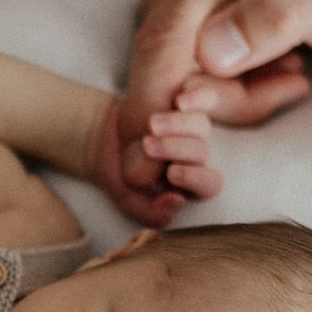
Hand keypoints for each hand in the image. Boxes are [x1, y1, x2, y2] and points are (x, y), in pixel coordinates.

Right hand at [88, 96, 231, 227]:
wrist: (102, 140)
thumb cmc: (119, 175)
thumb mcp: (128, 199)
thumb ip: (150, 212)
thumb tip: (177, 202)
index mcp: (188, 184)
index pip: (209, 184)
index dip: (195, 179)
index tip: (171, 174)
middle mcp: (194, 156)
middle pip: (201, 152)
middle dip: (175, 149)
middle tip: (147, 145)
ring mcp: (189, 128)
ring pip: (200, 126)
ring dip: (177, 125)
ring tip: (150, 124)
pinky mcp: (182, 104)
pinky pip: (197, 99)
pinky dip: (192, 99)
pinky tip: (176, 100)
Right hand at [117, 0, 311, 207]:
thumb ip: (281, 19)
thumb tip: (211, 54)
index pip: (159, 44)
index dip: (151, 108)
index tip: (156, 168)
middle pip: (163, 64)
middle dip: (214, 102)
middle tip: (290, 86)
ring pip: (173, 71)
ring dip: (227, 94)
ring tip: (292, 69)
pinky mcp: (187, 3)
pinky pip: (185, 66)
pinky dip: (225, 84)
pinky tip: (274, 65)